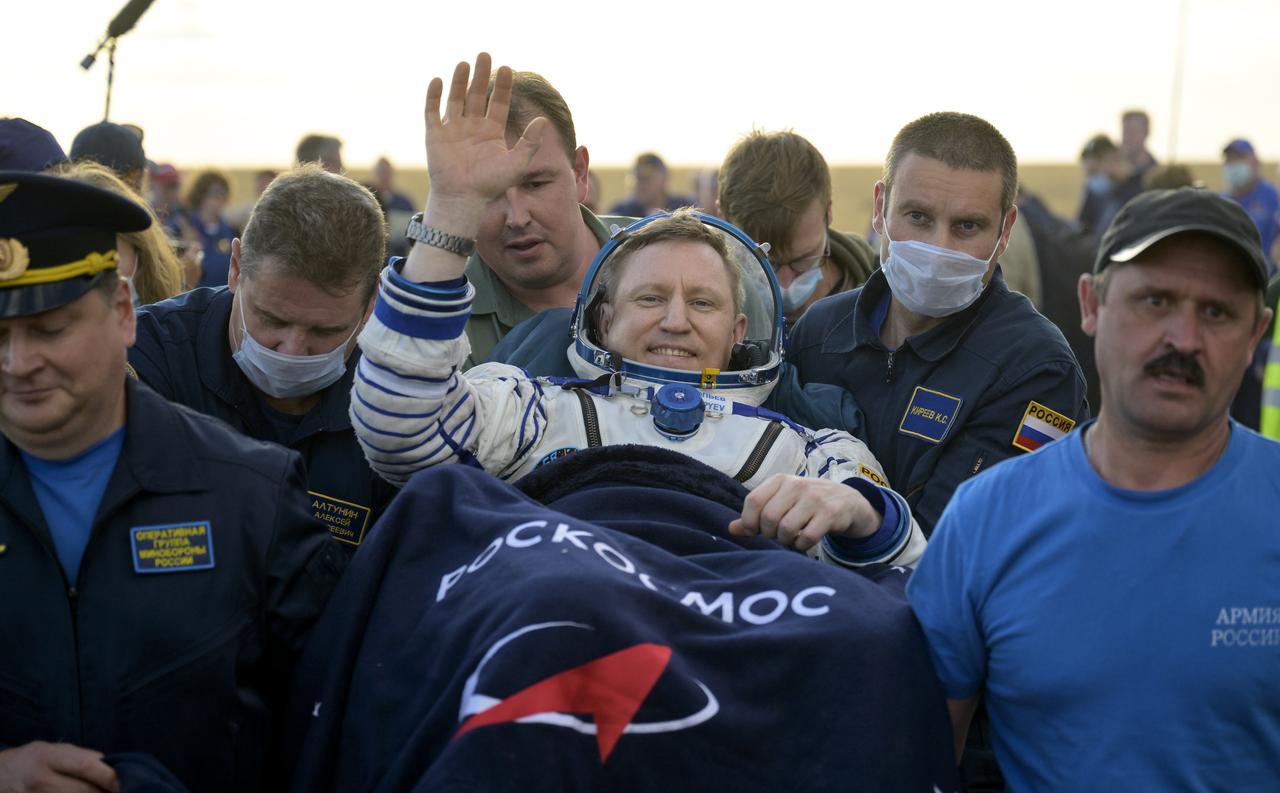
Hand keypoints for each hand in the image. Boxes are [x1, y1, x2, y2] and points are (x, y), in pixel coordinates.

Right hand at [0, 742, 118, 792]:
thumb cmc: (28, 762)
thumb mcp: (51, 750)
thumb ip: (81, 757)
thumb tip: (112, 765)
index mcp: (47, 757)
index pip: (86, 766)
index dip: (110, 777)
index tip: (126, 783)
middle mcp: (39, 780)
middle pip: (84, 791)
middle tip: (118, 792)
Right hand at [422, 52, 545, 235]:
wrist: (464, 199)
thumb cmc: (491, 185)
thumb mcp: (517, 163)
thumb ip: (530, 142)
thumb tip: (544, 121)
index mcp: (492, 131)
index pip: (498, 102)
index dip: (502, 86)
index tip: (508, 68)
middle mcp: (472, 127)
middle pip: (477, 95)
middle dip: (481, 76)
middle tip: (485, 55)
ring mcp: (453, 129)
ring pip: (456, 98)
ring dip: (459, 81)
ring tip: (465, 63)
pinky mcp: (435, 135)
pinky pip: (432, 111)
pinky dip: (434, 96)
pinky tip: (439, 80)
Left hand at [729, 474, 878, 551]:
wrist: (847, 501)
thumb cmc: (807, 503)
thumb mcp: (782, 502)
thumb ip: (756, 515)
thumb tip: (731, 529)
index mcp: (780, 480)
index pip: (753, 501)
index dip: (749, 522)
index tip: (755, 531)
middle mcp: (796, 485)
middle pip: (768, 518)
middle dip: (770, 534)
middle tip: (778, 535)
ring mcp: (814, 498)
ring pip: (786, 529)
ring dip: (786, 541)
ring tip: (791, 538)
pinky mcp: (830, 513)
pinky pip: (807, 537)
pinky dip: (802, 545)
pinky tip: (805, 541)